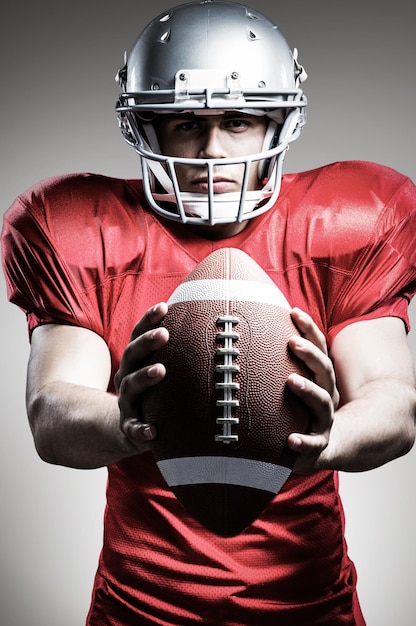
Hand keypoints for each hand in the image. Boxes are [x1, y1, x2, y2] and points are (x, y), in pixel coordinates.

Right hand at [115, 302, 168, 451]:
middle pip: (131, 355)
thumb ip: (177, 352)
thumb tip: (212, 323)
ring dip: (144, 377)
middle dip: (147, 343)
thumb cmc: (154, 392)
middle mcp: (127, 377)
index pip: (138, 335)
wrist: (128, 428)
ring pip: (129, 387)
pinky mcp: (129, 427)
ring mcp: (126, 402)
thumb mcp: (159, 369)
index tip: (164, 306)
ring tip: (160, 370)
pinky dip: (141, 430)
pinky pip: (133, 429)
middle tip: (164, 334)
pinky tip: (152, 431)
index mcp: (135, 361)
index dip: (148, 320)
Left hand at [286, 308, 339, 472]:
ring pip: (322, 403)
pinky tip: (290, 440)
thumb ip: (277, 362)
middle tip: (291, 342)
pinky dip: (303, 443)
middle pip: (324, 370)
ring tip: (292, 382)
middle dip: (310, 354)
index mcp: (321, 378)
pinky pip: (313, 445)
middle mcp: (326, 395)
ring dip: (308, 390)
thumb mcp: (295, 382)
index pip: (319, 348)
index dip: (309, 329)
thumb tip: (247, 329)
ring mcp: (324, 420)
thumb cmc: (300, 409)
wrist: (324, 447)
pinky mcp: (318, 445)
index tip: (293, 312)